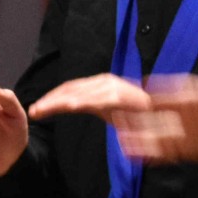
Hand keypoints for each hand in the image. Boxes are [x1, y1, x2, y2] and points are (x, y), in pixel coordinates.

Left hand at [29, 73, 152, 123]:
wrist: (164, 113)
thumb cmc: (137, 114)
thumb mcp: (109, 111)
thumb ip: (92, 105)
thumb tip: (69, 105)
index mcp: (100, 84)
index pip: (70, 89)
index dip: (52, 98)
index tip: (37, 109)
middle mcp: (104, 82)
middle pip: (70, 90)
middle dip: (50, 101)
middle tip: (33, 112)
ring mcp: (111, 87)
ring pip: (78, 95)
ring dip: (58, 103)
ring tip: (42, 111)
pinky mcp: (119, 96)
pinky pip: (95, 100)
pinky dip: (80, 103)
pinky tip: (66, 108)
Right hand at [110, 46, 197, 164]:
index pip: (187, 90)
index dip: (168, 89)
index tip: (146, 87)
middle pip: (166, 109)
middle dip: (144, 112)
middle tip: (120, 113)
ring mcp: (194, 129)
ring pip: (163, 130)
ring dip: (143, 135)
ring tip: (121, 140)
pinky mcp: (195, 147)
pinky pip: (170, 149)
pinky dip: (153, 152)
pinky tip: (134, 154)